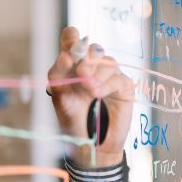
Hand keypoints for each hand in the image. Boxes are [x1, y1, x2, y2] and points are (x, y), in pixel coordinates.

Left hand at [47, 27, 134, 166]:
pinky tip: (99, 95)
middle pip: (92, 48)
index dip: (71, 38)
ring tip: (90, 92)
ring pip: (107, 61)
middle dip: (86, 58)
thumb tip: (66, 56)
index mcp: (73, 65)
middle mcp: (92, 66)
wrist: (90, 144)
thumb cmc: (72, 119)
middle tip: (81, 73)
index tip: (70, 46)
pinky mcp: (124, 86)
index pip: (72, 39)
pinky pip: (118, 77)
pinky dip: (107, 85)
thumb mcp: (59, 97)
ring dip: (97, 74)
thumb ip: (58, 75)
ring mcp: (109, 75)